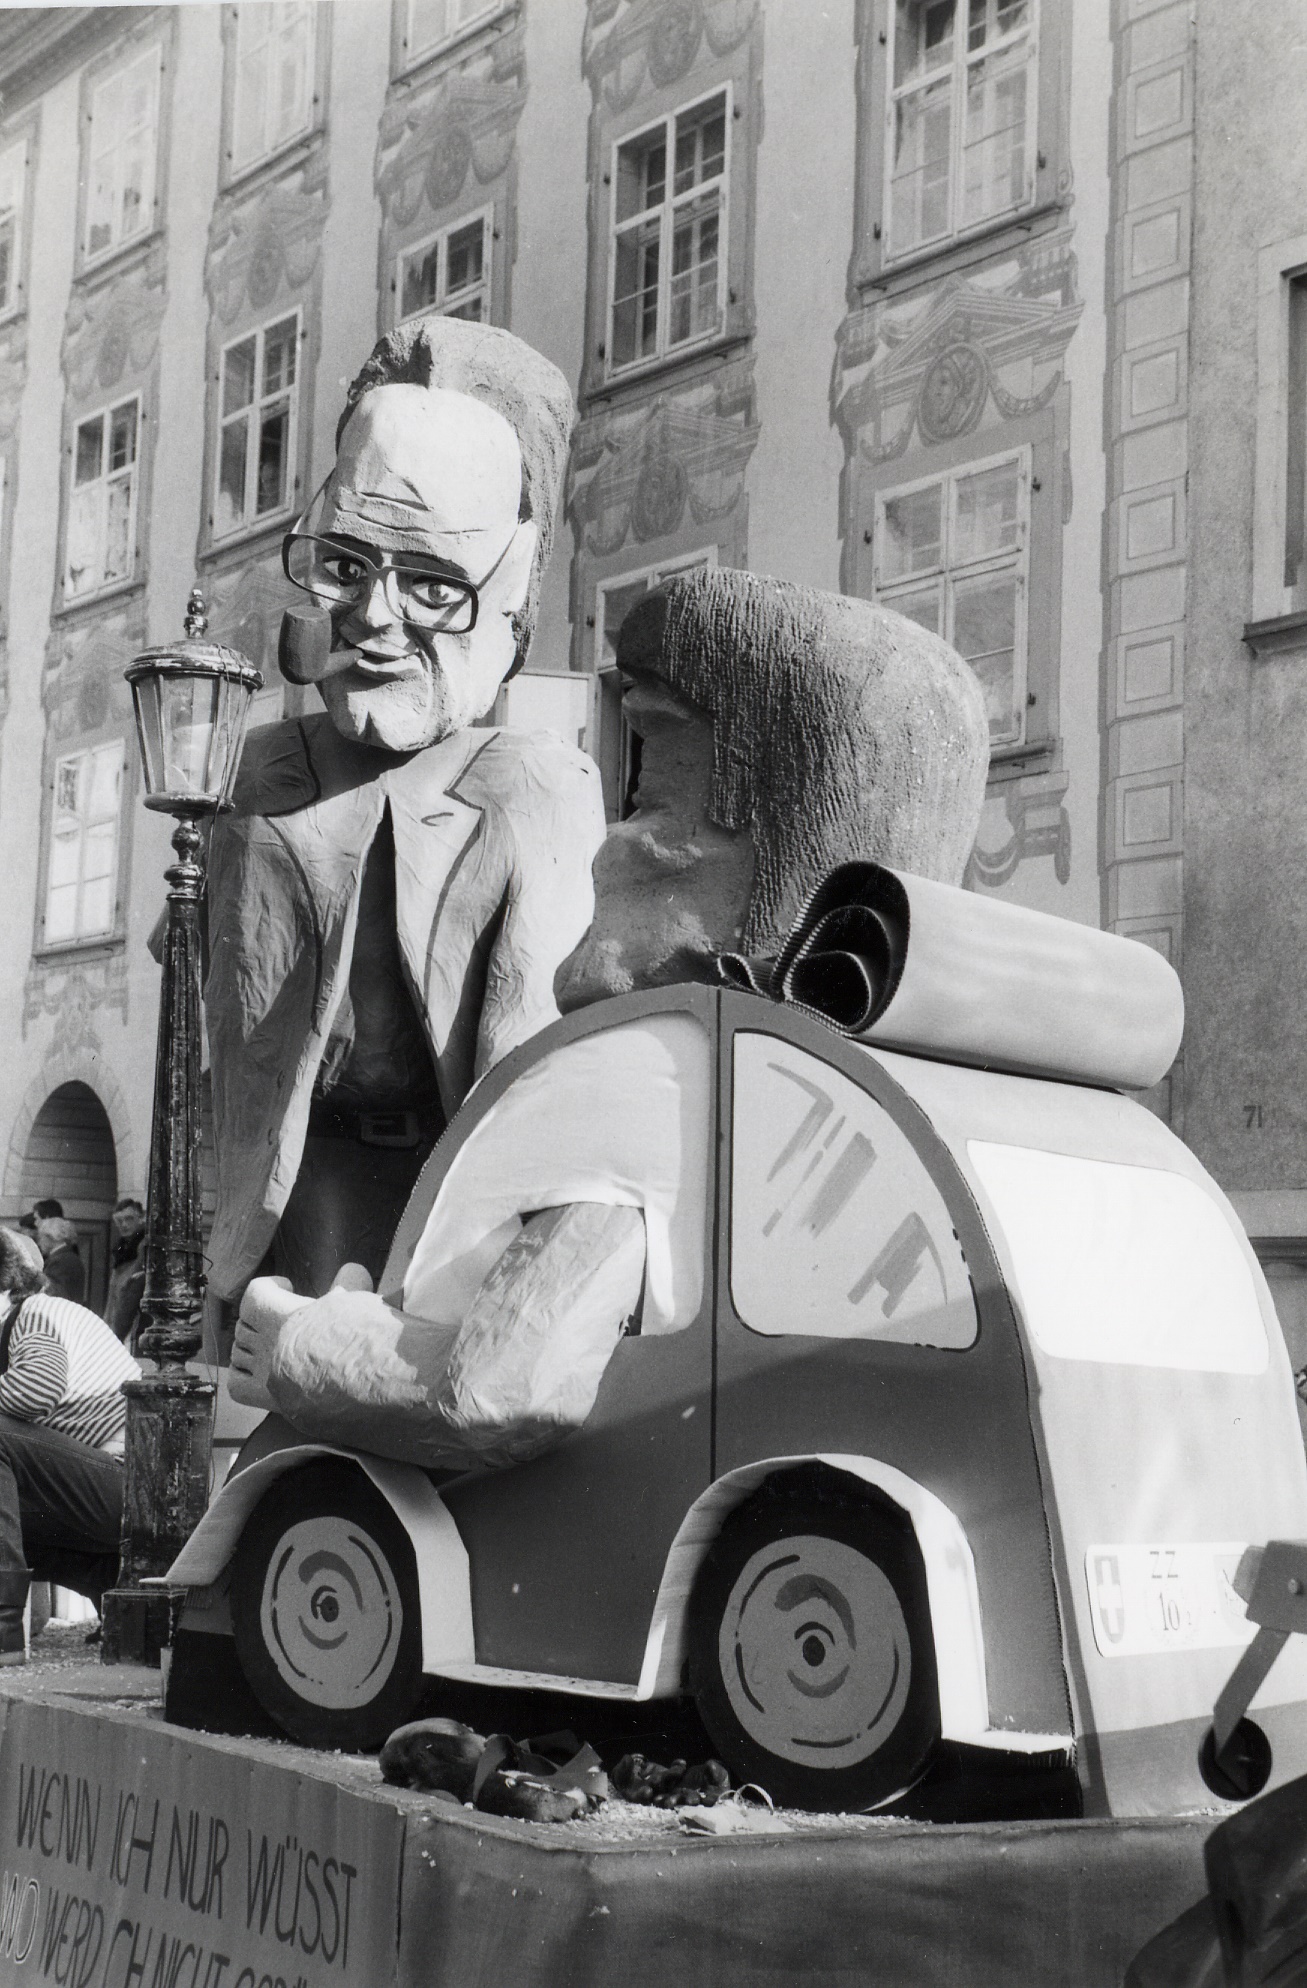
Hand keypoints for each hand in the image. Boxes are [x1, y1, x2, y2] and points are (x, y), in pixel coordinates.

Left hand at [228, 1264, 373, 1409]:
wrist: (360, 1384)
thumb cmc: (358, 1342)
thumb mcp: (354, 1303)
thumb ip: (348, 1282)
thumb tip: (352, 1269)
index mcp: (282, 1315)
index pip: (256, 1291)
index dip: (270, 1286)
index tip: (288, 1286)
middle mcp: (267, 1343)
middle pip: (245, 1324)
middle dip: (261, 1321)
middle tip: (285, 1323)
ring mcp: (263, 1373)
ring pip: (238, 1353)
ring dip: (253, 1349)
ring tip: (276, 1349)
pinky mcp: (263, 1398)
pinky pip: (236, 1383)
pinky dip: (243, 1376)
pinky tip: (261, 1375)